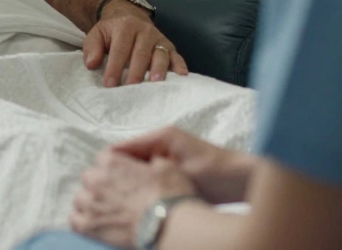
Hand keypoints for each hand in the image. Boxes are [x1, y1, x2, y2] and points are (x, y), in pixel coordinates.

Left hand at [71, 149, 199, 249]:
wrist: (168, 225)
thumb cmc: (170, 196)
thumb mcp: (168, 168)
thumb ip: (153, 161)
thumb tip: (152, 162)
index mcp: (111, 161)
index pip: (103, 159)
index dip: (113, 169)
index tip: (121, 178)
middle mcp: (95, 179)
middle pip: (89, 179)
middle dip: (100, 186)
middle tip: (116, 197)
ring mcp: (90, 203)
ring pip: (80, 200)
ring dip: (91, 205)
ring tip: (106, 213)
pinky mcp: (88, 226)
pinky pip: (74, 221)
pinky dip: (83, 223)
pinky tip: (95, 226)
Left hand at [84, 3, 188, 86]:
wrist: (128, 17)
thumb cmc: (111, 32)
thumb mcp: (96, 34)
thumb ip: (92, 48)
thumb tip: (92, 64)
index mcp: (125, 27)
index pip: (120, 49)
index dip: (115, 67)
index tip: (110, 84)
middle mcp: (145, 31)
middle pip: (141, 53)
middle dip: (136, 72)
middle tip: (131, 89)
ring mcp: (159, 38)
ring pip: (160, 54)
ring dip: (159, 69)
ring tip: (155, 83)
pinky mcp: (169, 46)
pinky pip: (176, 55)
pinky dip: (180, 65)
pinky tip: (182, 76)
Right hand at [112, 127, 254, 203]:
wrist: (243, 181)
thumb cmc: (215, 171)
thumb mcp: (179, 165)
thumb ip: (149, 163)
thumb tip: (117, 166)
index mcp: (159, 138)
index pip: (120, 149)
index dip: (107, 165)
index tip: (98, 182)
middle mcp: (159, 145)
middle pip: (124, 161)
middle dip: (115, 176)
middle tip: (106, 195)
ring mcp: (164, 159)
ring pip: (134, 172)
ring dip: (128, 184)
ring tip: (119, 200)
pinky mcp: (170, 172)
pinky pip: (147, 179)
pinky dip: (141, 189)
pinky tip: (137, 202)